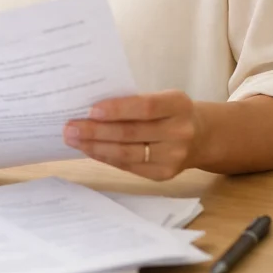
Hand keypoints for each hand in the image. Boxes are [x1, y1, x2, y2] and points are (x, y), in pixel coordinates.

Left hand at [63, 90, 202, 179]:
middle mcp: (179, 132)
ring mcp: (173, 157)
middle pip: (131, 133)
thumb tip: (90, 109)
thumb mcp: (162, 97)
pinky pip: (128, 166)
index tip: (91, 110)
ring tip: (73, 139)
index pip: (145, 107)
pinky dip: (106, 157)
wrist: (202, 136)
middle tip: (70, 127)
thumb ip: (134, 101)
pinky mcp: (164, 175)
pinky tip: (89, 150)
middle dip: (96, 131)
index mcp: (178, 105)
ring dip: (95, 147)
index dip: (118, 109)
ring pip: (127, 153)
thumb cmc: (170, 111)